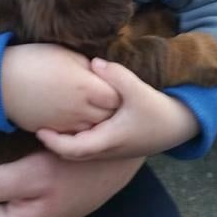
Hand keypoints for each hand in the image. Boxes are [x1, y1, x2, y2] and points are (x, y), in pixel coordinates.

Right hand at [1, 44, 118, 131]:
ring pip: (93, 129)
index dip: (117, 90)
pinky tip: (75, 115)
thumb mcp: (66, 54)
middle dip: (110, 107)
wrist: (1, 80)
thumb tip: (100, 76)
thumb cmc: (33, 60)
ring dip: (96, 120)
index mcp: (86, 87)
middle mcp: (81, 110)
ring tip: (92, 106)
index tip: (113, 84)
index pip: (116, 97)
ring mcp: (67, 124)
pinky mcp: (54, 132)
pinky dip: (79, 128)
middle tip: (106, 96)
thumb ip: (88, 68)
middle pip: (108, 116)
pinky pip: (75, 135)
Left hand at [37, 59, 199, 159]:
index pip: (73, 149)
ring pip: (81, 152)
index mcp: (109, 140)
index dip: (53, 141)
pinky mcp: (116, 145)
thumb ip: (115, 75)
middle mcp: (108, 150)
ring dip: (65, 142)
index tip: (38, 129)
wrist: (180, 126)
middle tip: (37, 126)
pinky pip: (90, 146)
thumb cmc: (158, 110)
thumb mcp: (138, 90)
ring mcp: (112, 151)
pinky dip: (76, 139)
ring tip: (50, 123)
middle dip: (54, 143)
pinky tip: (72, 122)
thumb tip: (94, 63)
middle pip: (72, 154)